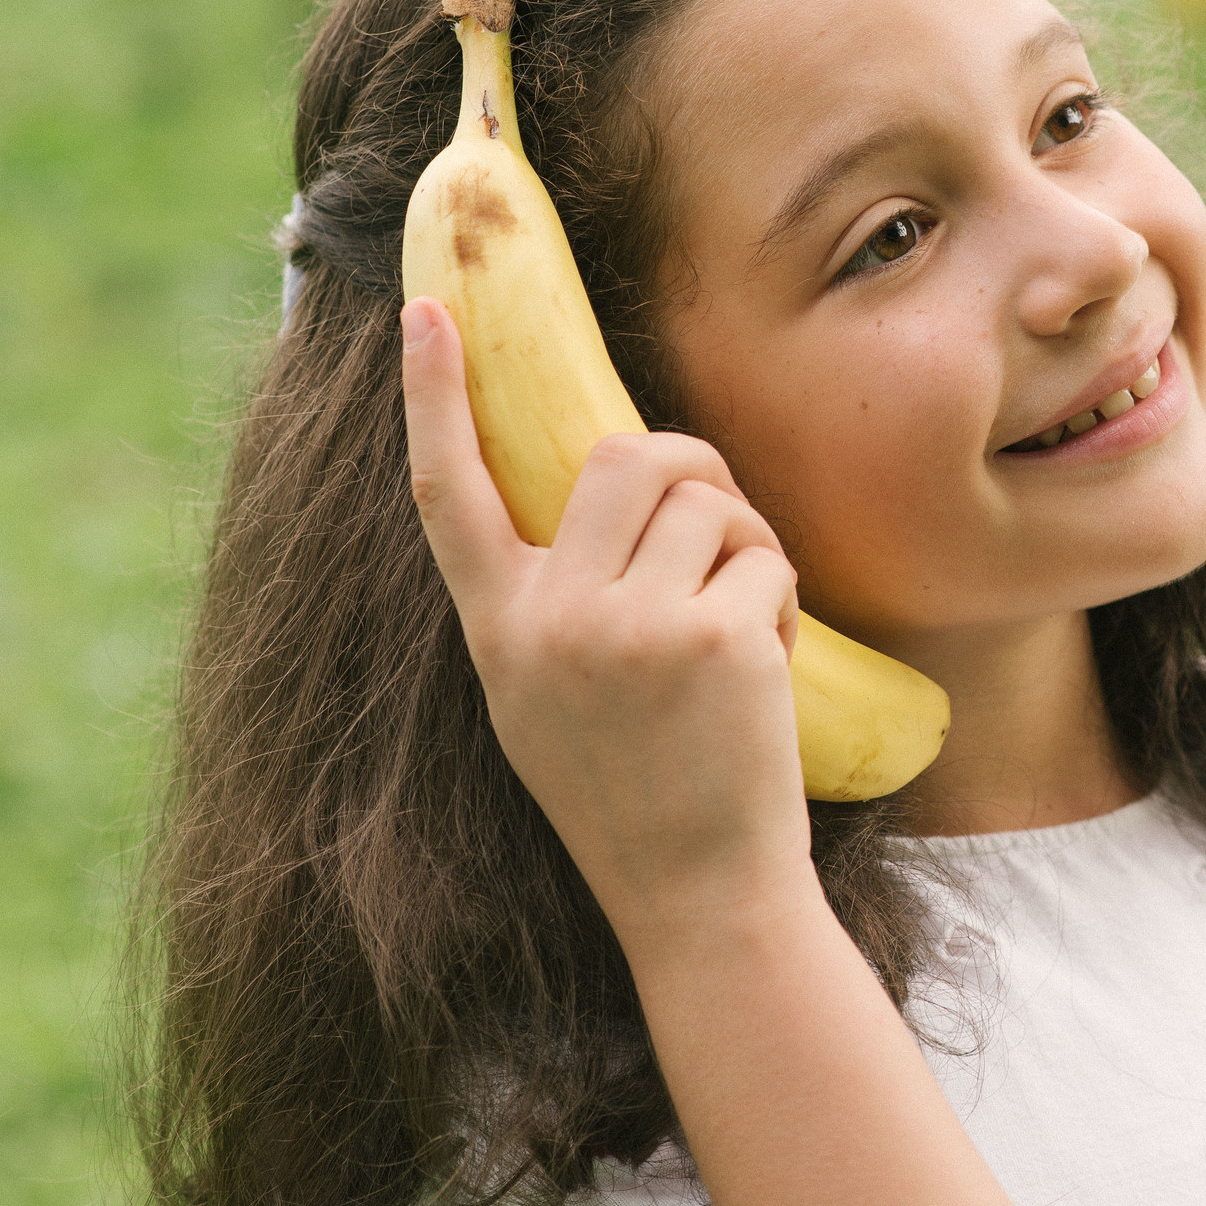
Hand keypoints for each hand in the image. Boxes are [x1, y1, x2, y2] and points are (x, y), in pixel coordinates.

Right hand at [399, 296, 813, 933]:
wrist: (697, 895)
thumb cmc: (632, 789)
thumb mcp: (547, 694)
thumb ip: (550, 596)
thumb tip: (598, 483)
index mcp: (498, 628)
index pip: (445, 490)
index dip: (432, 395)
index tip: (425, 310)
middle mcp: (551, 618)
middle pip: (625, 454)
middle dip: (692, 466)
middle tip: (719, 522)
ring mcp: (630, 625)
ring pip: (707, 497)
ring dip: (744, 541)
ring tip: (738, 627)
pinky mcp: (713, 636)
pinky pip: (765, 554)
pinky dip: (781, 596)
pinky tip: (764, 670)